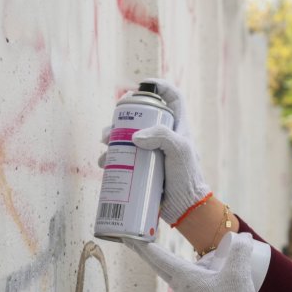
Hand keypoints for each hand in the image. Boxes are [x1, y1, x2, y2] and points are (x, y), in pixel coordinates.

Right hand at [96, 80, 211, 224]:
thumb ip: (161, 136)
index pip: (173, 98)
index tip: (143, 84)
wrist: (184, 207)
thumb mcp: (179, 150)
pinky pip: (124, 158)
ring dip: (112, 136)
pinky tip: (104, 163)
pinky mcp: (143, 167)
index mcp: (179, 127)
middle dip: (124, 115)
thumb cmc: (187, 176)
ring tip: (105, 142)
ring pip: (128, 136)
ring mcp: (153, 152)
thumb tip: (134, 136)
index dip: (161, 87)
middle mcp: (165, 136)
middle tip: (113, 121)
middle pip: (142, 116)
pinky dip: (111, 158)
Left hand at [127, 232, 266, 291]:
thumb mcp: (239, 272)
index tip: (128, 236)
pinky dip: (204, 280)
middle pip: (161, 267)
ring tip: (219, 265)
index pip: (158, 257)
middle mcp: (181, 291)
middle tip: (132, 241)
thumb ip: (240, 250)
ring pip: (186, 277)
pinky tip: (222, 282)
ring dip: (194, 267)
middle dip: (146, 253)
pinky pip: (197, 289)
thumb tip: (243, 238)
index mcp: (185, 279)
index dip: (142, 244)